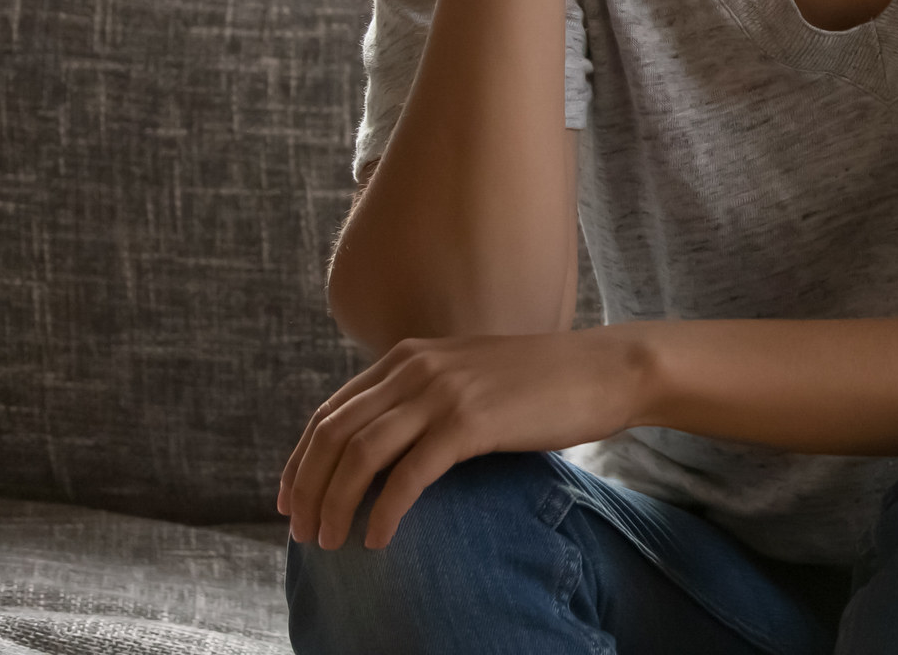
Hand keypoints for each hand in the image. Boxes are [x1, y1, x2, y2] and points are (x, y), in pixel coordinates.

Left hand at [277, 327, 651, 549]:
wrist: (607, 369)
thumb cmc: (544, 382)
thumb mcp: (469, 375)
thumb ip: (424, 396)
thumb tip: (382, 445)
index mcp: (409, 355)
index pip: (329, 412)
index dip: (300, 461)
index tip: (291, 500)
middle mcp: (416, 368)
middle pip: (333, 435)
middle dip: (308, 489)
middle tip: (303, 533)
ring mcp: (443, 392)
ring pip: (360, 456)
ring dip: (336, 505)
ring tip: (331, 542)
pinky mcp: (471, 422)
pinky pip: (408, 476)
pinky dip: (384, 512)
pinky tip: (378, 539)